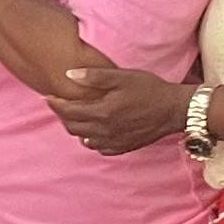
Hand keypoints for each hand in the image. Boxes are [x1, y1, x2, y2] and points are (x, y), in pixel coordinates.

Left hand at [51, 63, 192, 155]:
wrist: (175, 109)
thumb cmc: (150, 89)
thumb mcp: (122, 77)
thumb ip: (95, 77)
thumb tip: (69, 75)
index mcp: (102, 112)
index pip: (68, 111)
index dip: (55, 104)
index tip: (48, 97)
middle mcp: (105, 131)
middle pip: (72, 127)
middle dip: (62, 116)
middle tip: (60, 105)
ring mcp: (114, 142)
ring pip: (83, 139)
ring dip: (76, 128)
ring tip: (76, 115)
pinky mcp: (123, 147)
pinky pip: (98, 148)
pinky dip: (91, 139)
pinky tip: (93, 130)